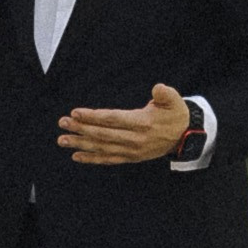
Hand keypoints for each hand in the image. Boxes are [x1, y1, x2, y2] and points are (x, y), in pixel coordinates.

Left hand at [57, 83, 192, 165]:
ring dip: (81, 144)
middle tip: (62, 123)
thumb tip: (157, 88)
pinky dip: (92, 158)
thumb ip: (166, 94)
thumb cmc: (175, 115)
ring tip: (63, 140)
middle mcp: (135, 139)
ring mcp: (132, 151)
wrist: (185, 137)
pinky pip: (108, 159)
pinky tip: (77, 155)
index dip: (93, 117)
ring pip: (102, 148)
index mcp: (143, 123)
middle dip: (81, 129)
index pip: (113, 119)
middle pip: (103, 134)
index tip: (76, 113)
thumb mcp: (175, 100)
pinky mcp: (131, 157)